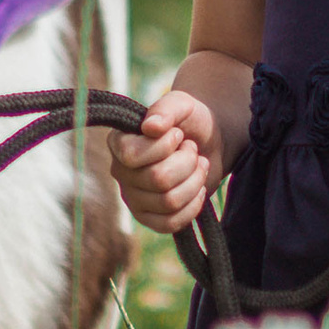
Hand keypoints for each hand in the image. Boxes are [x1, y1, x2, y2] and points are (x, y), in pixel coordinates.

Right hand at [109, 89, 217, 234]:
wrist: (209, 144)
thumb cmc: (191, 121)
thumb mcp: (183, 105)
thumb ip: (166, 109)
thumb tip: (150, 127)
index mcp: (119, 142)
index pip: (131, 155)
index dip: (163, 146)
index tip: (177, 134)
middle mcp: (120, 171)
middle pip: (157, 179)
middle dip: (187, 163)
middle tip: (192, 150)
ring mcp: (133, 197)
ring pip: (169, 202)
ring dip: (195, 181)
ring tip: (198, 166)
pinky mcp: (149, 217)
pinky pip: (170, 223)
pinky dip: (193, 206)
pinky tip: (199, 189)